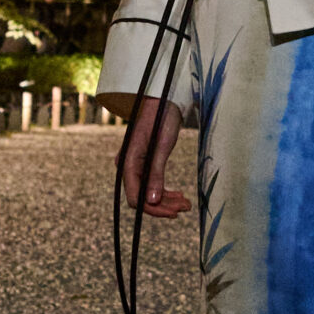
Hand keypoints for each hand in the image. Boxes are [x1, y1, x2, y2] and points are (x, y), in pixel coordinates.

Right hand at [118, 97, 188, 219]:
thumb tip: (152, 200)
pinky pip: (152, 184)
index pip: (135, 197)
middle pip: (142, 197)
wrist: (162, 100)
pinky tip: (179, 195)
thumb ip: (155, 173)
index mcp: (128, 162)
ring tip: (186, 204)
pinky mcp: (144, 163)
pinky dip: (165, 192)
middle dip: (163, 206)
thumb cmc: (161, 118)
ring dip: (167, 201)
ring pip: (148, 192)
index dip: (153, 209)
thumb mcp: (161, 146)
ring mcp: (136, 165)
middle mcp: (128, 166)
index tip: (173, 213)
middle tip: (185, 208)